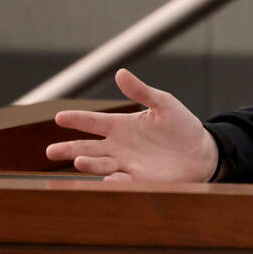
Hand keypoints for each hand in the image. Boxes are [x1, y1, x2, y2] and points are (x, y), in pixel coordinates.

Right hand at [45, 68, 218, 182]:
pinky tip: (107, 178)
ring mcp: (126, 164)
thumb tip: (120, 72)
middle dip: (68, 149)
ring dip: (88, 163)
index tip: (59, 117)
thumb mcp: (164, 103)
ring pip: (100, 165)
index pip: (92, 122)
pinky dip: (113, 180)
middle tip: (50, 150)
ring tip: (79, 161)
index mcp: (121, 125)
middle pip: (86, 148)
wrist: (202, 151)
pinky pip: (121, 180)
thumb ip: (142, 91)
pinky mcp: (139, 179)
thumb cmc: (182, 126)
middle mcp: (118, 146)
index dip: (76, 119)